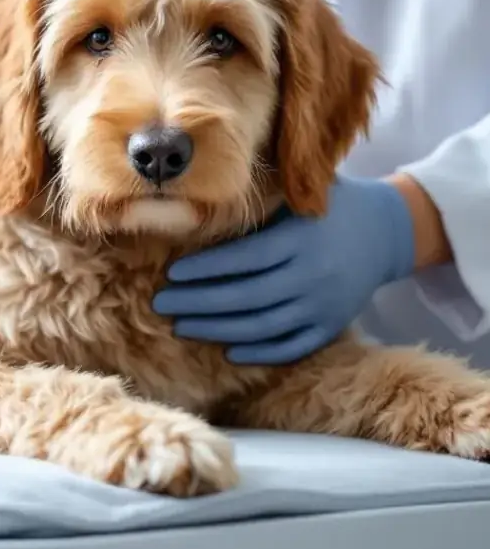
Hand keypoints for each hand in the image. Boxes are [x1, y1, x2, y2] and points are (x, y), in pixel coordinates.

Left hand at [152, 176, 415, 364]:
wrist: (387, 231)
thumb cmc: (324, 208)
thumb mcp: (295, 196)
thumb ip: (255, 205)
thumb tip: (193, 206)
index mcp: (300, 238)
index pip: (243, 259)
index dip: (204, 269)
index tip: (170, 274)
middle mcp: (313, 274)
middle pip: (246, 297)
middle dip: (197, 303)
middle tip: (160, 303)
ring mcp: (325, 305)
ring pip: (262, 326)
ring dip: (217, 329)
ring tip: (181, 326)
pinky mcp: (333, 326)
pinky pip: (291, 346)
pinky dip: (258, 352)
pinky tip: (227, 350)